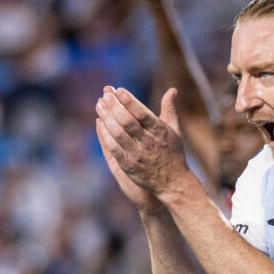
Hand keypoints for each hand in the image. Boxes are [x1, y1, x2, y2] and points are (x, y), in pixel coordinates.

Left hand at [95, 86, 186, 210]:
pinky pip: (114, 148)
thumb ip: (169, 109)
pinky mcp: (128, 165)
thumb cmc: (173, 154)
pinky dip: (105, 135)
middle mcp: (148, 142)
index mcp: (160, 131)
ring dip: (107, 118)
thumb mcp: (175, 130)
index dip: (129, 101)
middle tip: (105, 95)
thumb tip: (172, 90)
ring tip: (99, 105)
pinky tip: (100, 124)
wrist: (172, 183)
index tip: (119, 90)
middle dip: (114, 106)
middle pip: (127, 121)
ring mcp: (137, 154)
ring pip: (118, 133)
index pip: (142, 113)